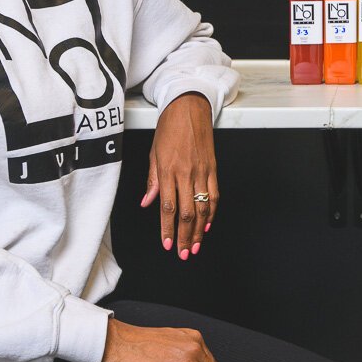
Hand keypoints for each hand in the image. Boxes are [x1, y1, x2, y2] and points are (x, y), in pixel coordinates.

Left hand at [142, 93, 217, 258]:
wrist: (189, 108)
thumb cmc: (169, 128)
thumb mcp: (153, 153)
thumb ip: (152, 180)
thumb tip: (147, 202)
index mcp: (168, 170)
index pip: (168, 207)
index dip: (168, 229)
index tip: (168, 244)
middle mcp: (186, 173)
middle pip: (187, 213)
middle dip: (185, 236)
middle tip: (184, 253)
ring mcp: (202, 171)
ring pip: (203, 208)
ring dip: (200, 230)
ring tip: (197, 246)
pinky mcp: (213, 168)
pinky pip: (214, 195)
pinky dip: (212, 212)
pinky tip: (209, 225)